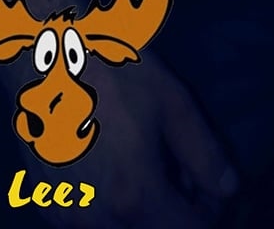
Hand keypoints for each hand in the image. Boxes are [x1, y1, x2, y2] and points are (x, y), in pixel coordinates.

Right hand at [4, 52, 236, 226]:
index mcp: (135, 196)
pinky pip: (90, 223)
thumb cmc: (114, 73)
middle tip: (176, 170)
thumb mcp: (172, 103)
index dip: (207, 211)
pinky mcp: (47, 209)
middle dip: (173, 210)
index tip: (207, 184)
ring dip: (141, 210)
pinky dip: (109, 208)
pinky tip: (110, 167)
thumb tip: (228, 190)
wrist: (46, 60)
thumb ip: (204, 154)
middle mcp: (98, 221)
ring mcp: (68, 219)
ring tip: (143, 163)